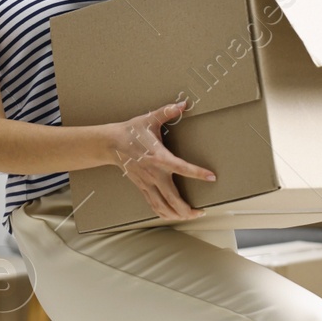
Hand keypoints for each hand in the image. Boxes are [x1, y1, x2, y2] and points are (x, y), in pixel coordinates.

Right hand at [109, 100, 216, 220]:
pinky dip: (164, 214)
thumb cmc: (132, 131)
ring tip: (191, 216)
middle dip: (187, 209)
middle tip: (201, 212)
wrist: (110, 143)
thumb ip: (168, 111)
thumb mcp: (150, 118)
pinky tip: (173, 216)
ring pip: (162, 206)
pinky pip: (153, 205)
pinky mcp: (142, 187)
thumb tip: (183, 104)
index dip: (197, 173)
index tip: (211, 177)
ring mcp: (147, 183)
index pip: (181, 167)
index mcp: (159, 157)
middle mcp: (154, 174)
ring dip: (177, 215)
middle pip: (172, 198)